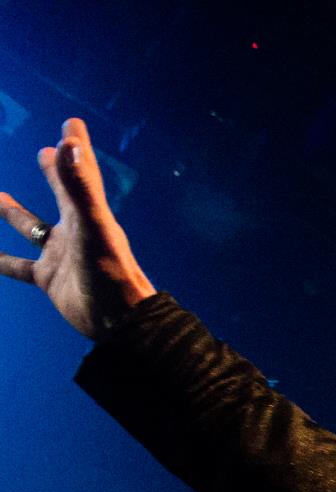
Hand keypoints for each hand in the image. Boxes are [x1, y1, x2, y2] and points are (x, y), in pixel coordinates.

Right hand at [1, 118, 154, 338]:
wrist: (119, 321)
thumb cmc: (111, 271)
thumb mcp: (93, 225)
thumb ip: (79, 186)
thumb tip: (67, 143)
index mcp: (88, 213)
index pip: (80, 171)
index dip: (74, 146)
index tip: (72, 123)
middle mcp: (75, 230)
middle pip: (61, 194)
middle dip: (54, 172)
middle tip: (45, 152)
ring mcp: (61, 254)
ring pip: (30, 227)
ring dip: (12, 213)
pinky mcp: (49, 278)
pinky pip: (17, 267)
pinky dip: (1, 260)